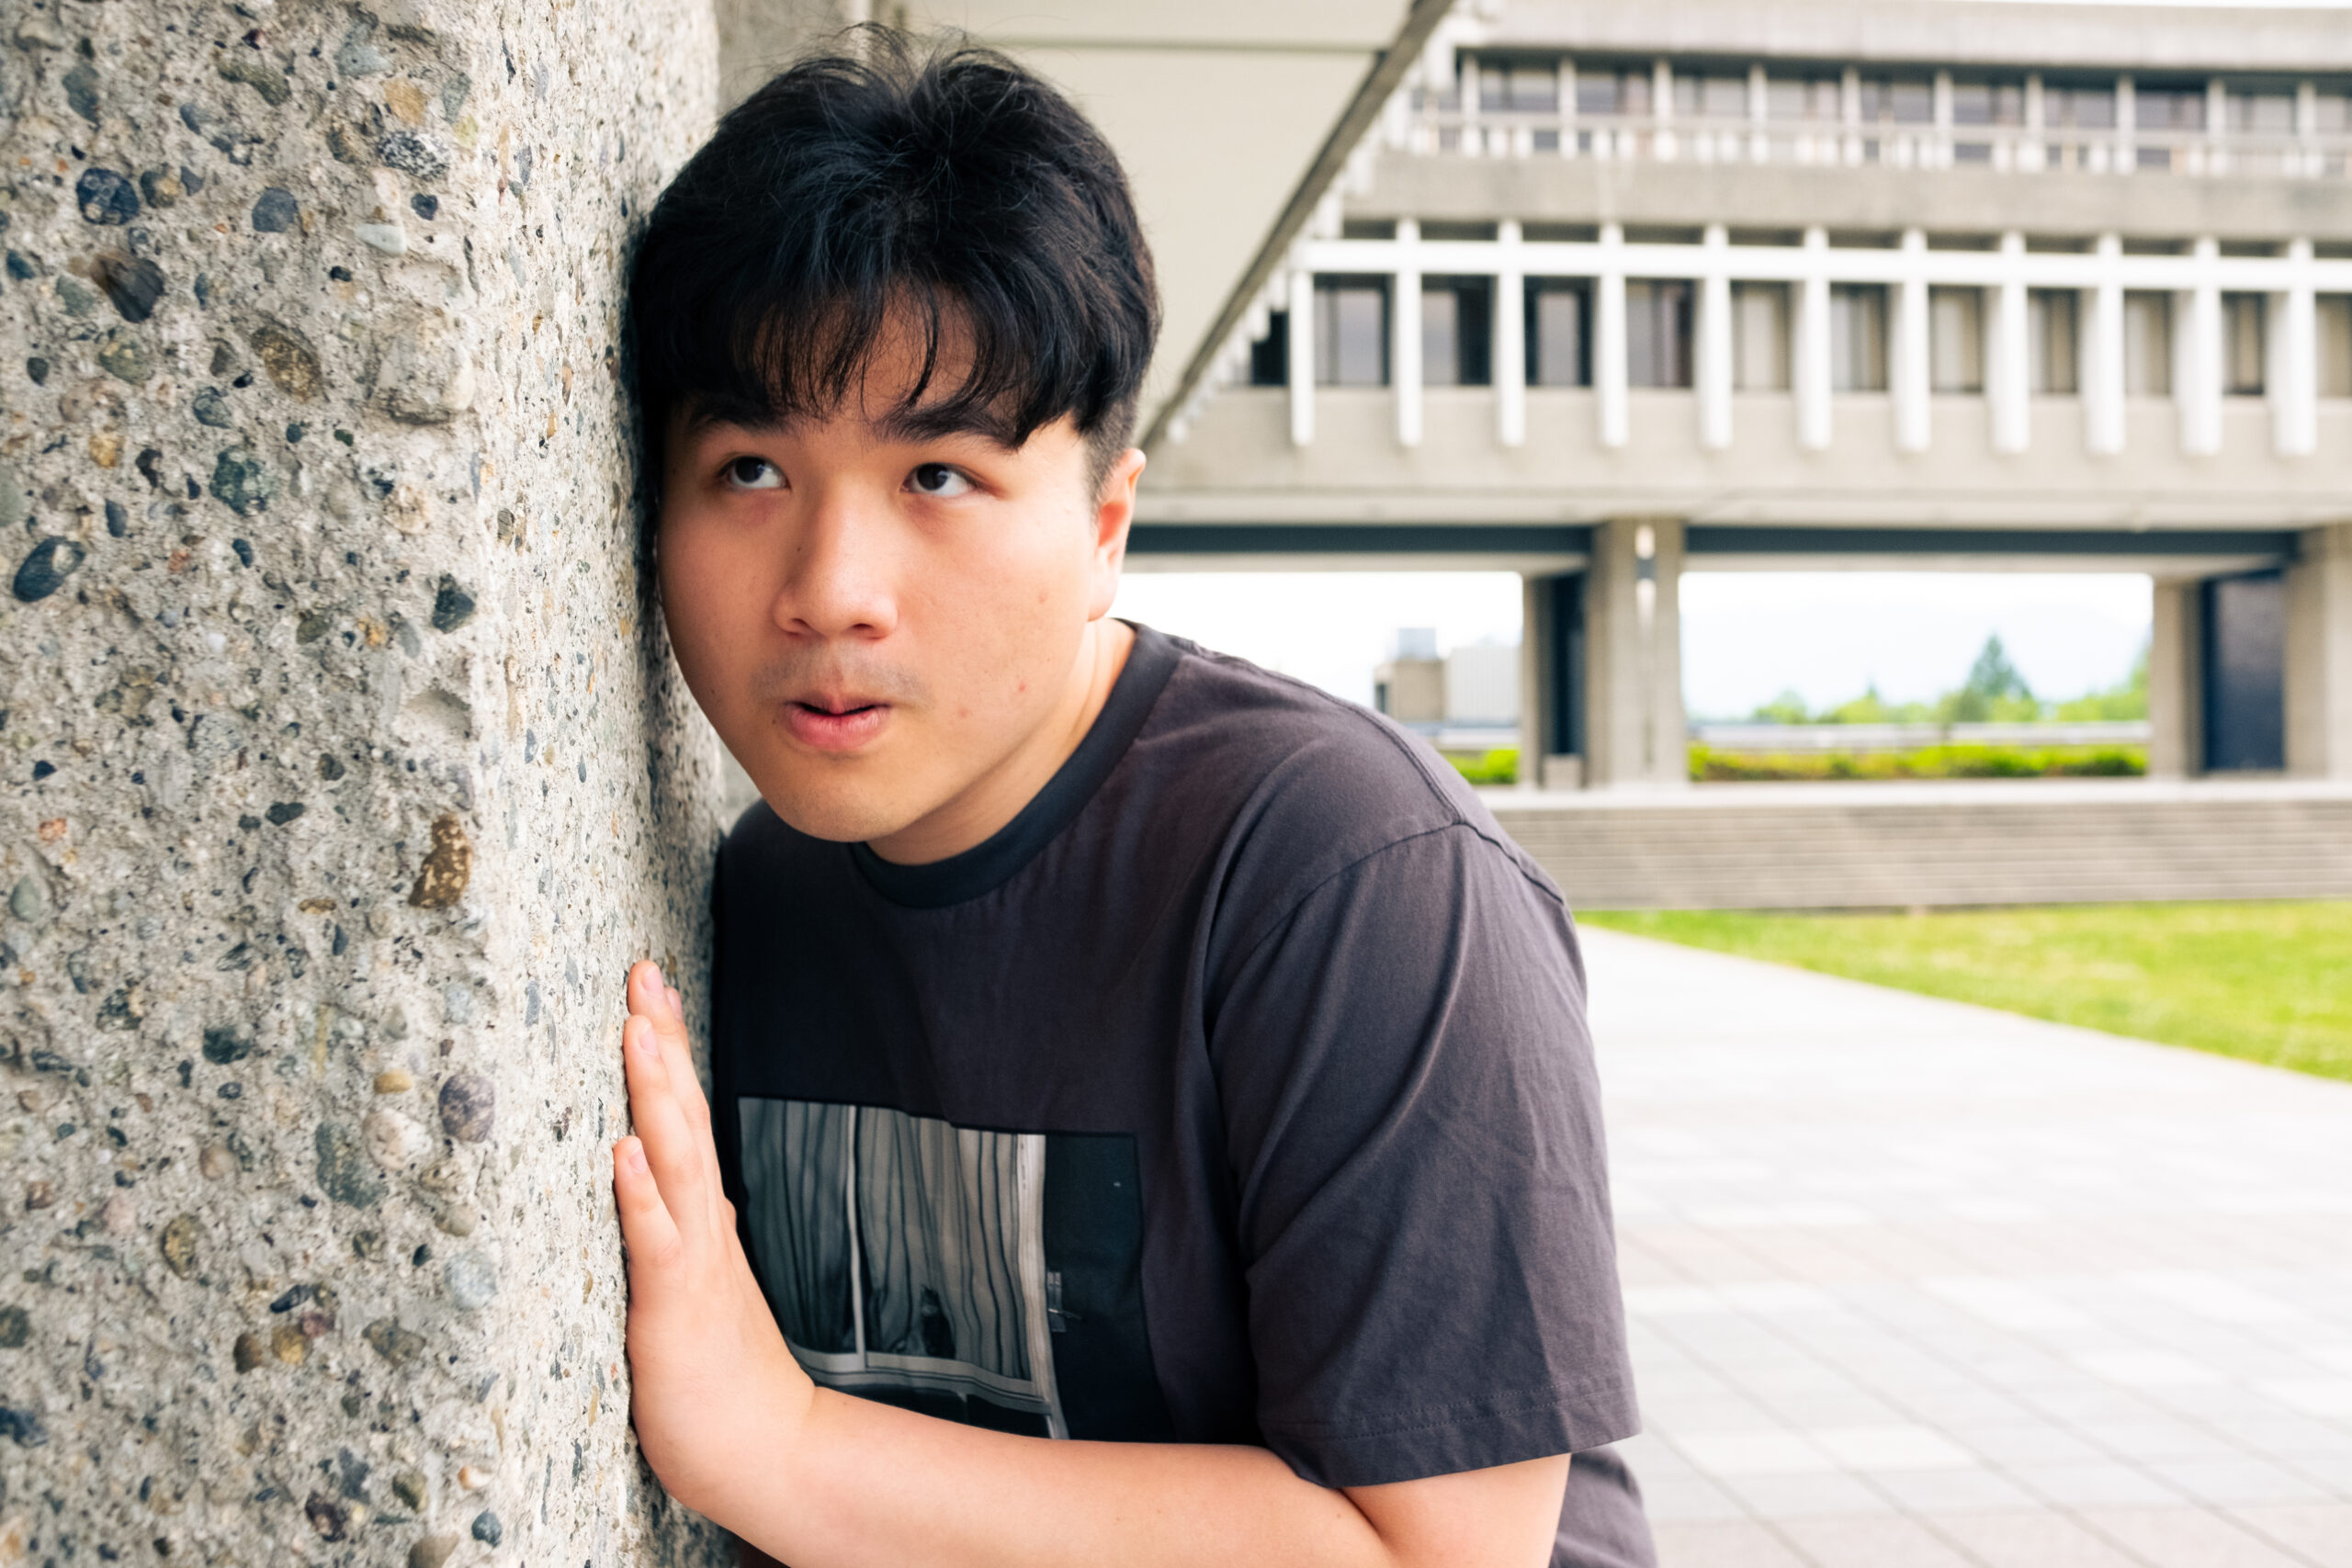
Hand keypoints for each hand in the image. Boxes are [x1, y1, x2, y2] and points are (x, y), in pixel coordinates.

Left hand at [613, 959, 815, 1519]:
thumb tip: (681, 1184)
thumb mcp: (698, 1284)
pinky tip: (622, 1151)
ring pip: (675, 1160)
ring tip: (635, 1031)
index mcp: (703, 1216)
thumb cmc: (722, 1376)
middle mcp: (704, 1223)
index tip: (652, 986)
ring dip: (655, 1093)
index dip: (669, 1048)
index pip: (685, 1114)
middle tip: (643, 973)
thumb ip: (688, 1229)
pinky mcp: (674, 1305)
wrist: (768, 1449)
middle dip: (662, 1040)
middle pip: (683, 1115)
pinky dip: (640, 1193)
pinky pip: (656, 1241)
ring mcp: (694, 1260)